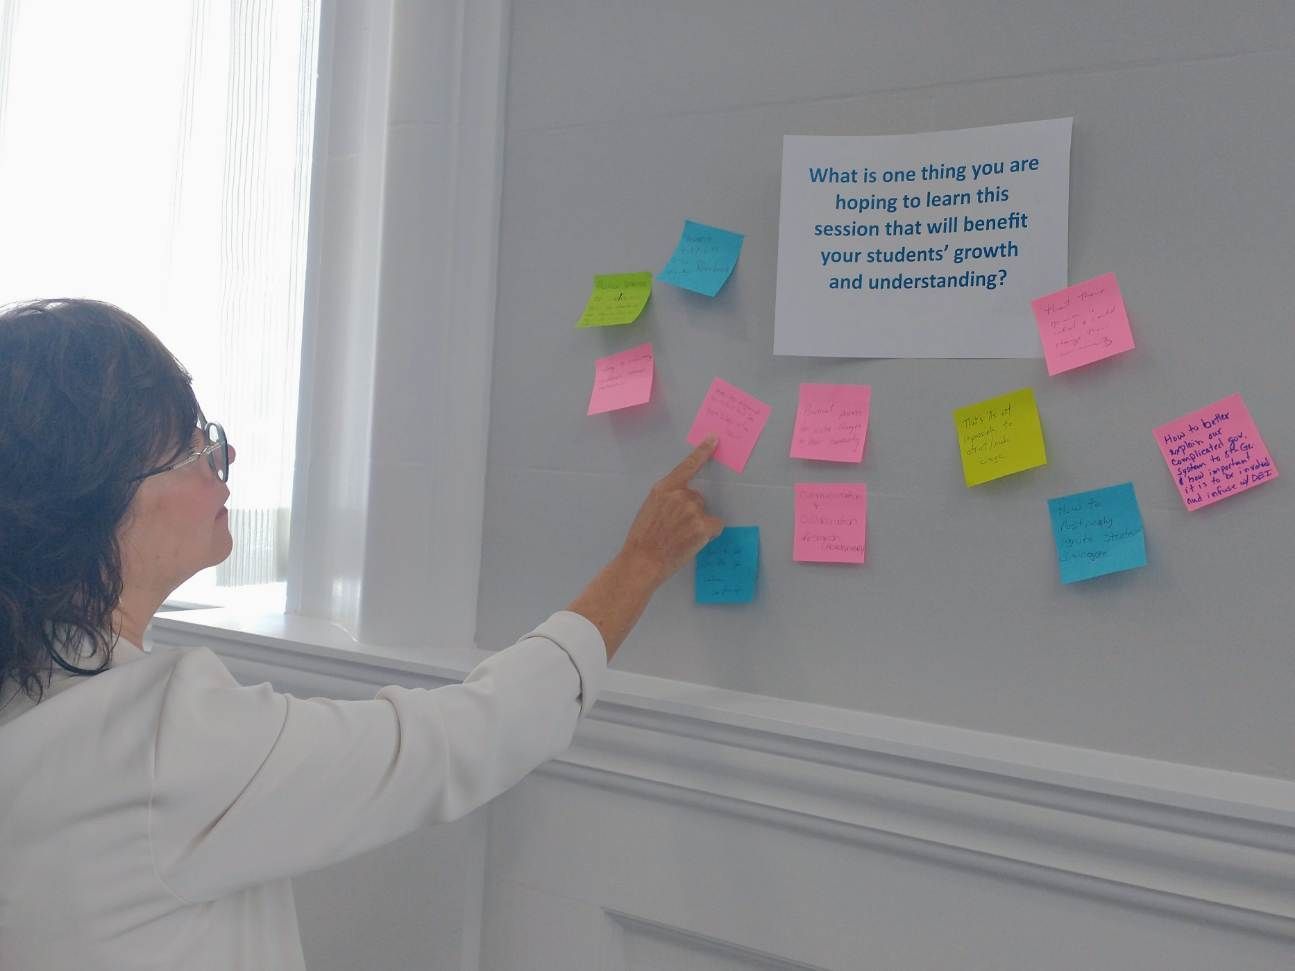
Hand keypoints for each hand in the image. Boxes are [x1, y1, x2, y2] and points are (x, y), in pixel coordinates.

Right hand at [619, 437, 724, 585]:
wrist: (642, 561)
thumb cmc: (642, 539)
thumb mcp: (649, 509)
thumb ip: (667, 499)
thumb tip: (681, 501)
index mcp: (664, 488)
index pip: (687, 466)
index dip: (702, 452)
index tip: (713, 439)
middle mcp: (680, 495)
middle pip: (697, 498)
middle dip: (691, 511)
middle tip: (675, 529)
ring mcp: (693, 510)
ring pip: (704, 514)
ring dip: (698, 524)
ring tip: (679, 537)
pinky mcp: (703, 526)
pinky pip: (715, 526)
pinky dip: (708, 534)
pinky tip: (691, 542)